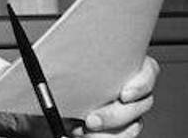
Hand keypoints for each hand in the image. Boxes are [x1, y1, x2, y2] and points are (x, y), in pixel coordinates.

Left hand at [0, 56, 158, 136]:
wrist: (39, 112)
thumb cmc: (52, 85)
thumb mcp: (52, 68)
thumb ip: (57, 61)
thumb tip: (45, 57)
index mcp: (122, 68)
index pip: (148, 72)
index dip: (141, 83)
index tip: (124, 93)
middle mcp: (129, 93)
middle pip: (141, 105)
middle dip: (115, 115)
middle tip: (91, 119)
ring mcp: (125, 116)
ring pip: (131, 128)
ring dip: (108, 133)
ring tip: (81, 132)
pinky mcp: (115, 134)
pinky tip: (82, 135)